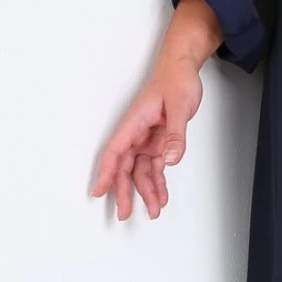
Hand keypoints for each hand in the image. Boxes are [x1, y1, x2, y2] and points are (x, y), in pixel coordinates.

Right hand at [90, 50, 204, 220]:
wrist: (183, 67)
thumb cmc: (176, 79)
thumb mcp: (180, 106)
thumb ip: (175, 134)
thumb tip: (169, 159)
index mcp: (135, 123)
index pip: (115, 152)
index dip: (105, 172)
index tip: (98, 190)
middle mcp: (137, 133)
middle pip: (125, 167)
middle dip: (124, 191)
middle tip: (125, 213)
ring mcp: (147, 138)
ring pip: (141, 170)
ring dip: (146, 191)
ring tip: (154, 210)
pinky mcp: (159, 140)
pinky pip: (155, 166)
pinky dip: (158, 181)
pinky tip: (161, 196)